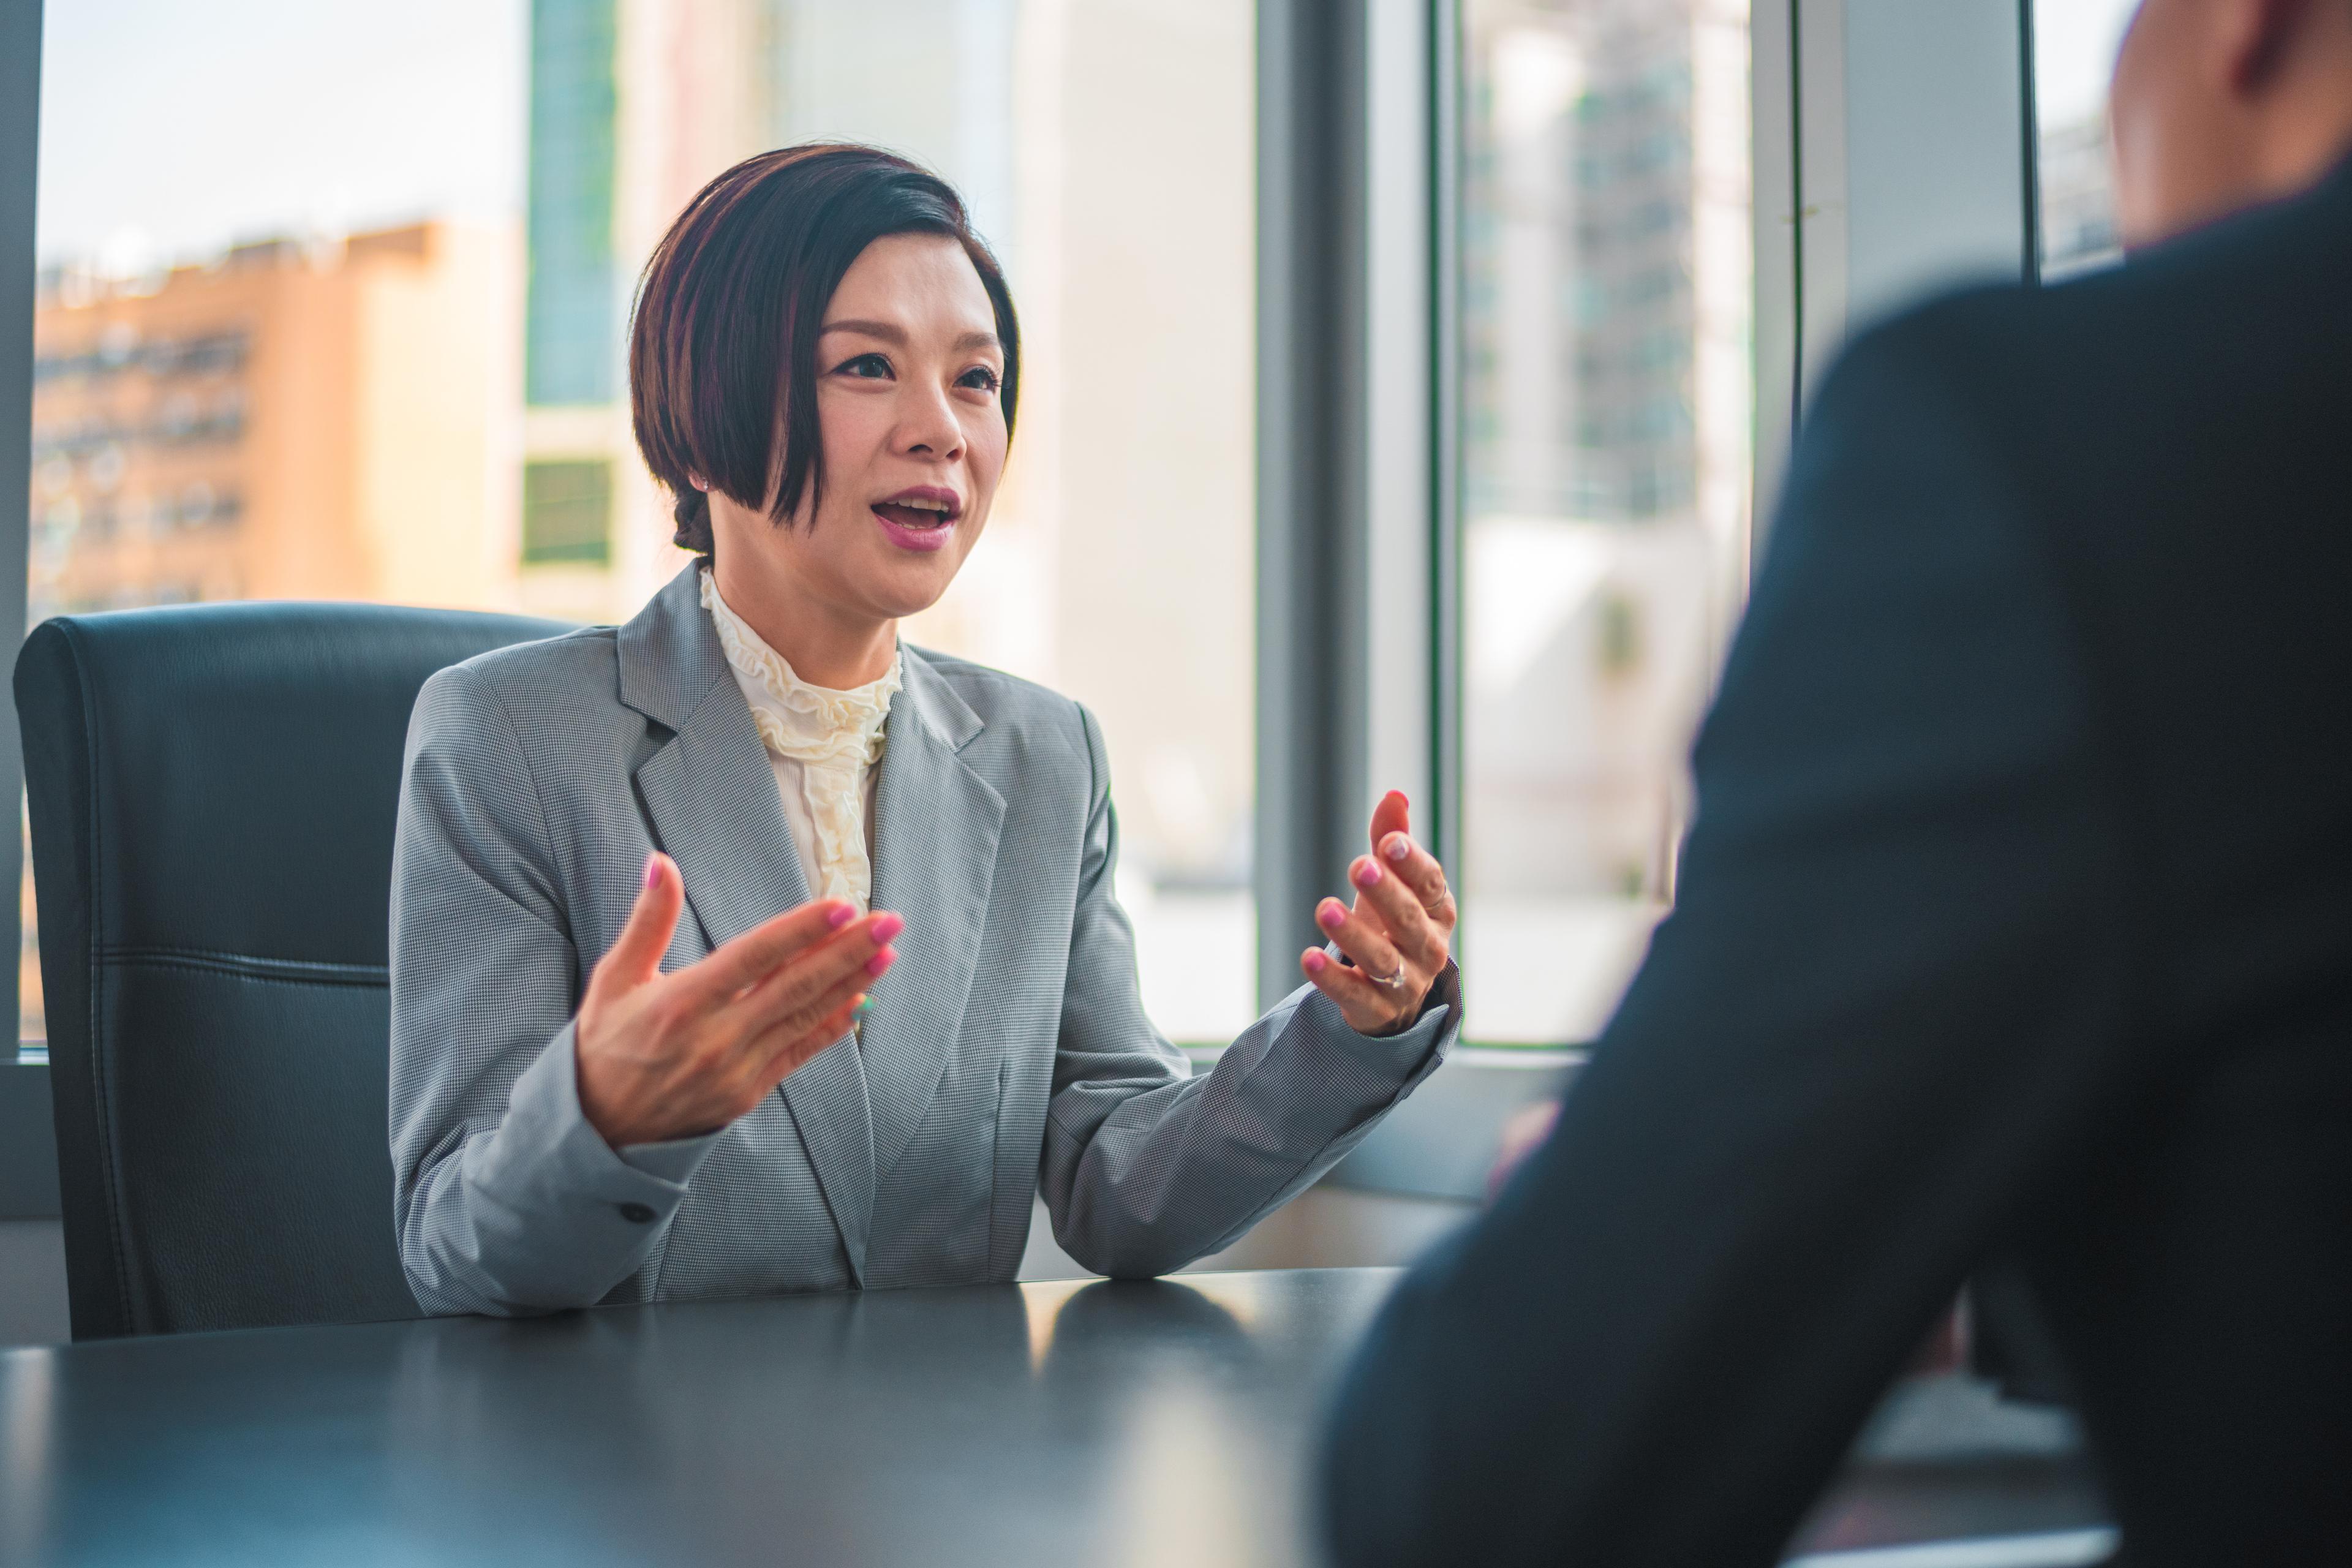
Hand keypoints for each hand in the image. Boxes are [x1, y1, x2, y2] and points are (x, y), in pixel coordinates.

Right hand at [574, 852, 900, 1147]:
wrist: (597, 1127)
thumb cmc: (605, 1044)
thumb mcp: (613, 978)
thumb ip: (647, 921)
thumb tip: (662, 863)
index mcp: (682, 1002)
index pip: (754, 957)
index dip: (801, 931)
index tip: (841, 907)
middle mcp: (715, 1038)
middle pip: (794, 986)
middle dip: (847, 951)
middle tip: (889, 921)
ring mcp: (736, 1070)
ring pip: (804, 1018)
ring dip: (851, 984)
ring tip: (887, 953)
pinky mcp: (748, 1094)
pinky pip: (799, 1053)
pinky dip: (831, 1027)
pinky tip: (859, 1000)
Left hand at [1299, 791, 1458, 1035]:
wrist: (1392, 997)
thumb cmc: (1391, 926)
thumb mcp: (1392, 884)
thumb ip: (1392, 841)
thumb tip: (1395, 795)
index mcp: (1438, 913)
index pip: (1431, 885)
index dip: (1413, 864)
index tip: (1389, 841)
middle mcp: (1429, 949)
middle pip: (1409, 920)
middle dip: (1385, 893)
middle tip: (1359, 865)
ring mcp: (1406, 984)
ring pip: (1382, 959)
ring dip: (1352, 934)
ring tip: (1324, 907)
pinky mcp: (1376, 1010)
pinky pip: (1354, 994)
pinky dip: (1331, 978)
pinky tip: (1308, 957)